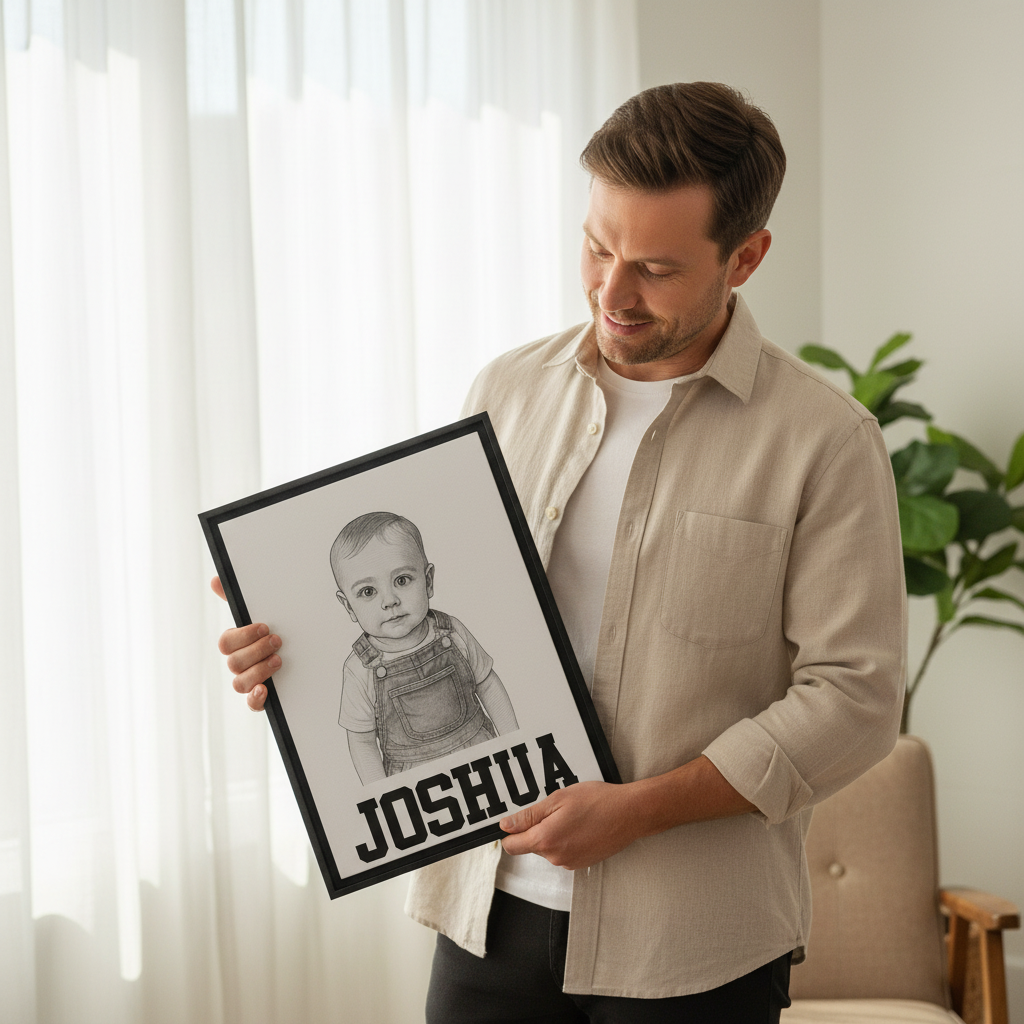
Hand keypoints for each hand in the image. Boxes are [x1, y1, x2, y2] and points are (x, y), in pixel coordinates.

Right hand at [211, 576, 281, 710]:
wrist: (304, 650)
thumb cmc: (274, 630)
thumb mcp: (263, 613)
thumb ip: (239, 598)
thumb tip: (216, 580)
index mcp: (237, 644)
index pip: (226, 642)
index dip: (243, 635)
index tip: (264, 626)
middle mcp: (240, 664)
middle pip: (233, 662)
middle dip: (256, 651)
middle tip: (277, 641)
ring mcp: (249, 681)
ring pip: (240, 683)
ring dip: (259, 671)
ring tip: (278, 660)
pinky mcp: (262, 697)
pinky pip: (252, 705)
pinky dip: (256, 699)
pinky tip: (265, 690)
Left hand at [498, 757, 756, 870]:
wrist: (630, 814)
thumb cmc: (598, 801)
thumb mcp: (559, 799)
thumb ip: (530, 815)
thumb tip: (506, 825)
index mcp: (546, 840)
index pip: (512, 846)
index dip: (510, 832)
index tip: (514, 820)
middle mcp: (555, 857)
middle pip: (530, 846)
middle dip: (535, 829)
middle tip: (553, 808)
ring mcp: (569, 862)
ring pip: (548, 848)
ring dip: (552, 833)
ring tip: (571, 814)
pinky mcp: (582, 863)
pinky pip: (563, 852)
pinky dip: (566, 839)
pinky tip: (580, 824)